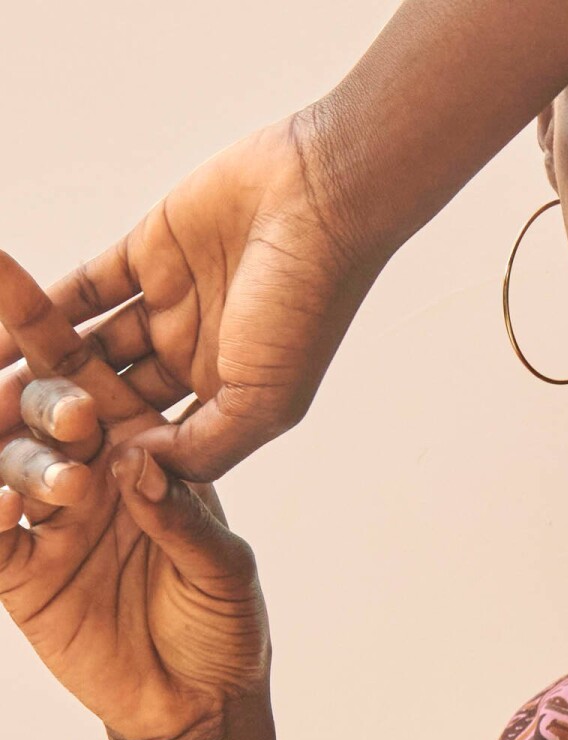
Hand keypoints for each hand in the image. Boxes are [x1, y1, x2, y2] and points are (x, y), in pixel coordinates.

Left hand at [0, 111, 379, 484]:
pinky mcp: (145, 256)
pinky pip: (82, 289)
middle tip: (0, 447)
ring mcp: (169, 308)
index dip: (105, 468)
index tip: (51, 494)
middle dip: (62, 424)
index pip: (155, 447)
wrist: (321, 201)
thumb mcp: (264, 402)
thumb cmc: (307, 309)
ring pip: (90, 348)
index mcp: (228, 405)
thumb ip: (203, 446)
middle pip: (115, 401)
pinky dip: (38, 305)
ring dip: (39, 368)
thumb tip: (138, 477)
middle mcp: (196, 362)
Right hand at [0, 250, 269, 739]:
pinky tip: (0, 507)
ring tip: (63, 483)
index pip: (92, 378)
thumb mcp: (223, 571)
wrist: (199, 703)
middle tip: (73, 412)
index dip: (54, 330)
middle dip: (44, 394)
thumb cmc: (226, 626)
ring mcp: (48, 519)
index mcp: (140, 453)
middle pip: (45, 409)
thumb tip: (139, 467)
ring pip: (10, 462)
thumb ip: (185, 521)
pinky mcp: (19, 571)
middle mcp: (89, 473)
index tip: (16, 281)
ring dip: (23, 459)